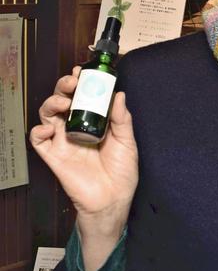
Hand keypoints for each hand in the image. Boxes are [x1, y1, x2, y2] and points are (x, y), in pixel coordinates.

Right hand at [30, 67, 138, 270]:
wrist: (112, 200)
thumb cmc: (122, 172)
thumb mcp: (127, 142)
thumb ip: (122, 119)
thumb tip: (119, 94)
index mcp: (94, 123)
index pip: (83, 97)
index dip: (80, 83)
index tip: (83, 70)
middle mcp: (76, 128)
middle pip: (63, 101)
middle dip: (63, 87)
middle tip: (71, 82)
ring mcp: (63, 141)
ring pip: (48, 115)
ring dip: (51, 104)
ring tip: (63, 101)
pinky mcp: (53, 156)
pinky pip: (38, 140)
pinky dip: (39, 130)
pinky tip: (49, 128)